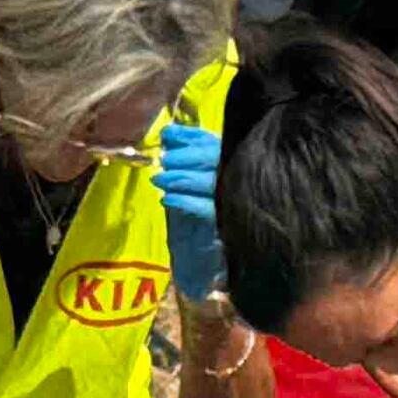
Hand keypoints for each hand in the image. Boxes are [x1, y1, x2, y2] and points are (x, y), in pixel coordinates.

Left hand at [153, 123, 224, 304]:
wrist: (202, 266)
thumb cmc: (193, 222)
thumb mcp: (183, 185)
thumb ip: (181, 158)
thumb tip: (169, 131)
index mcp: (228, 168)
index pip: (213, 143)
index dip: (191, 137)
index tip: (169, 135)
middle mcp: (236, 182)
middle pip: (215, 158)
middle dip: (186, 155)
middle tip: (164, 159)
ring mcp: (234, 204)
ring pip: (211, 181)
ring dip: (182, 177)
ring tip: (160, 178)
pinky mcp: (227, 227)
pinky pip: (207, 208)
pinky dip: (185, 201)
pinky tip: (168, 199)